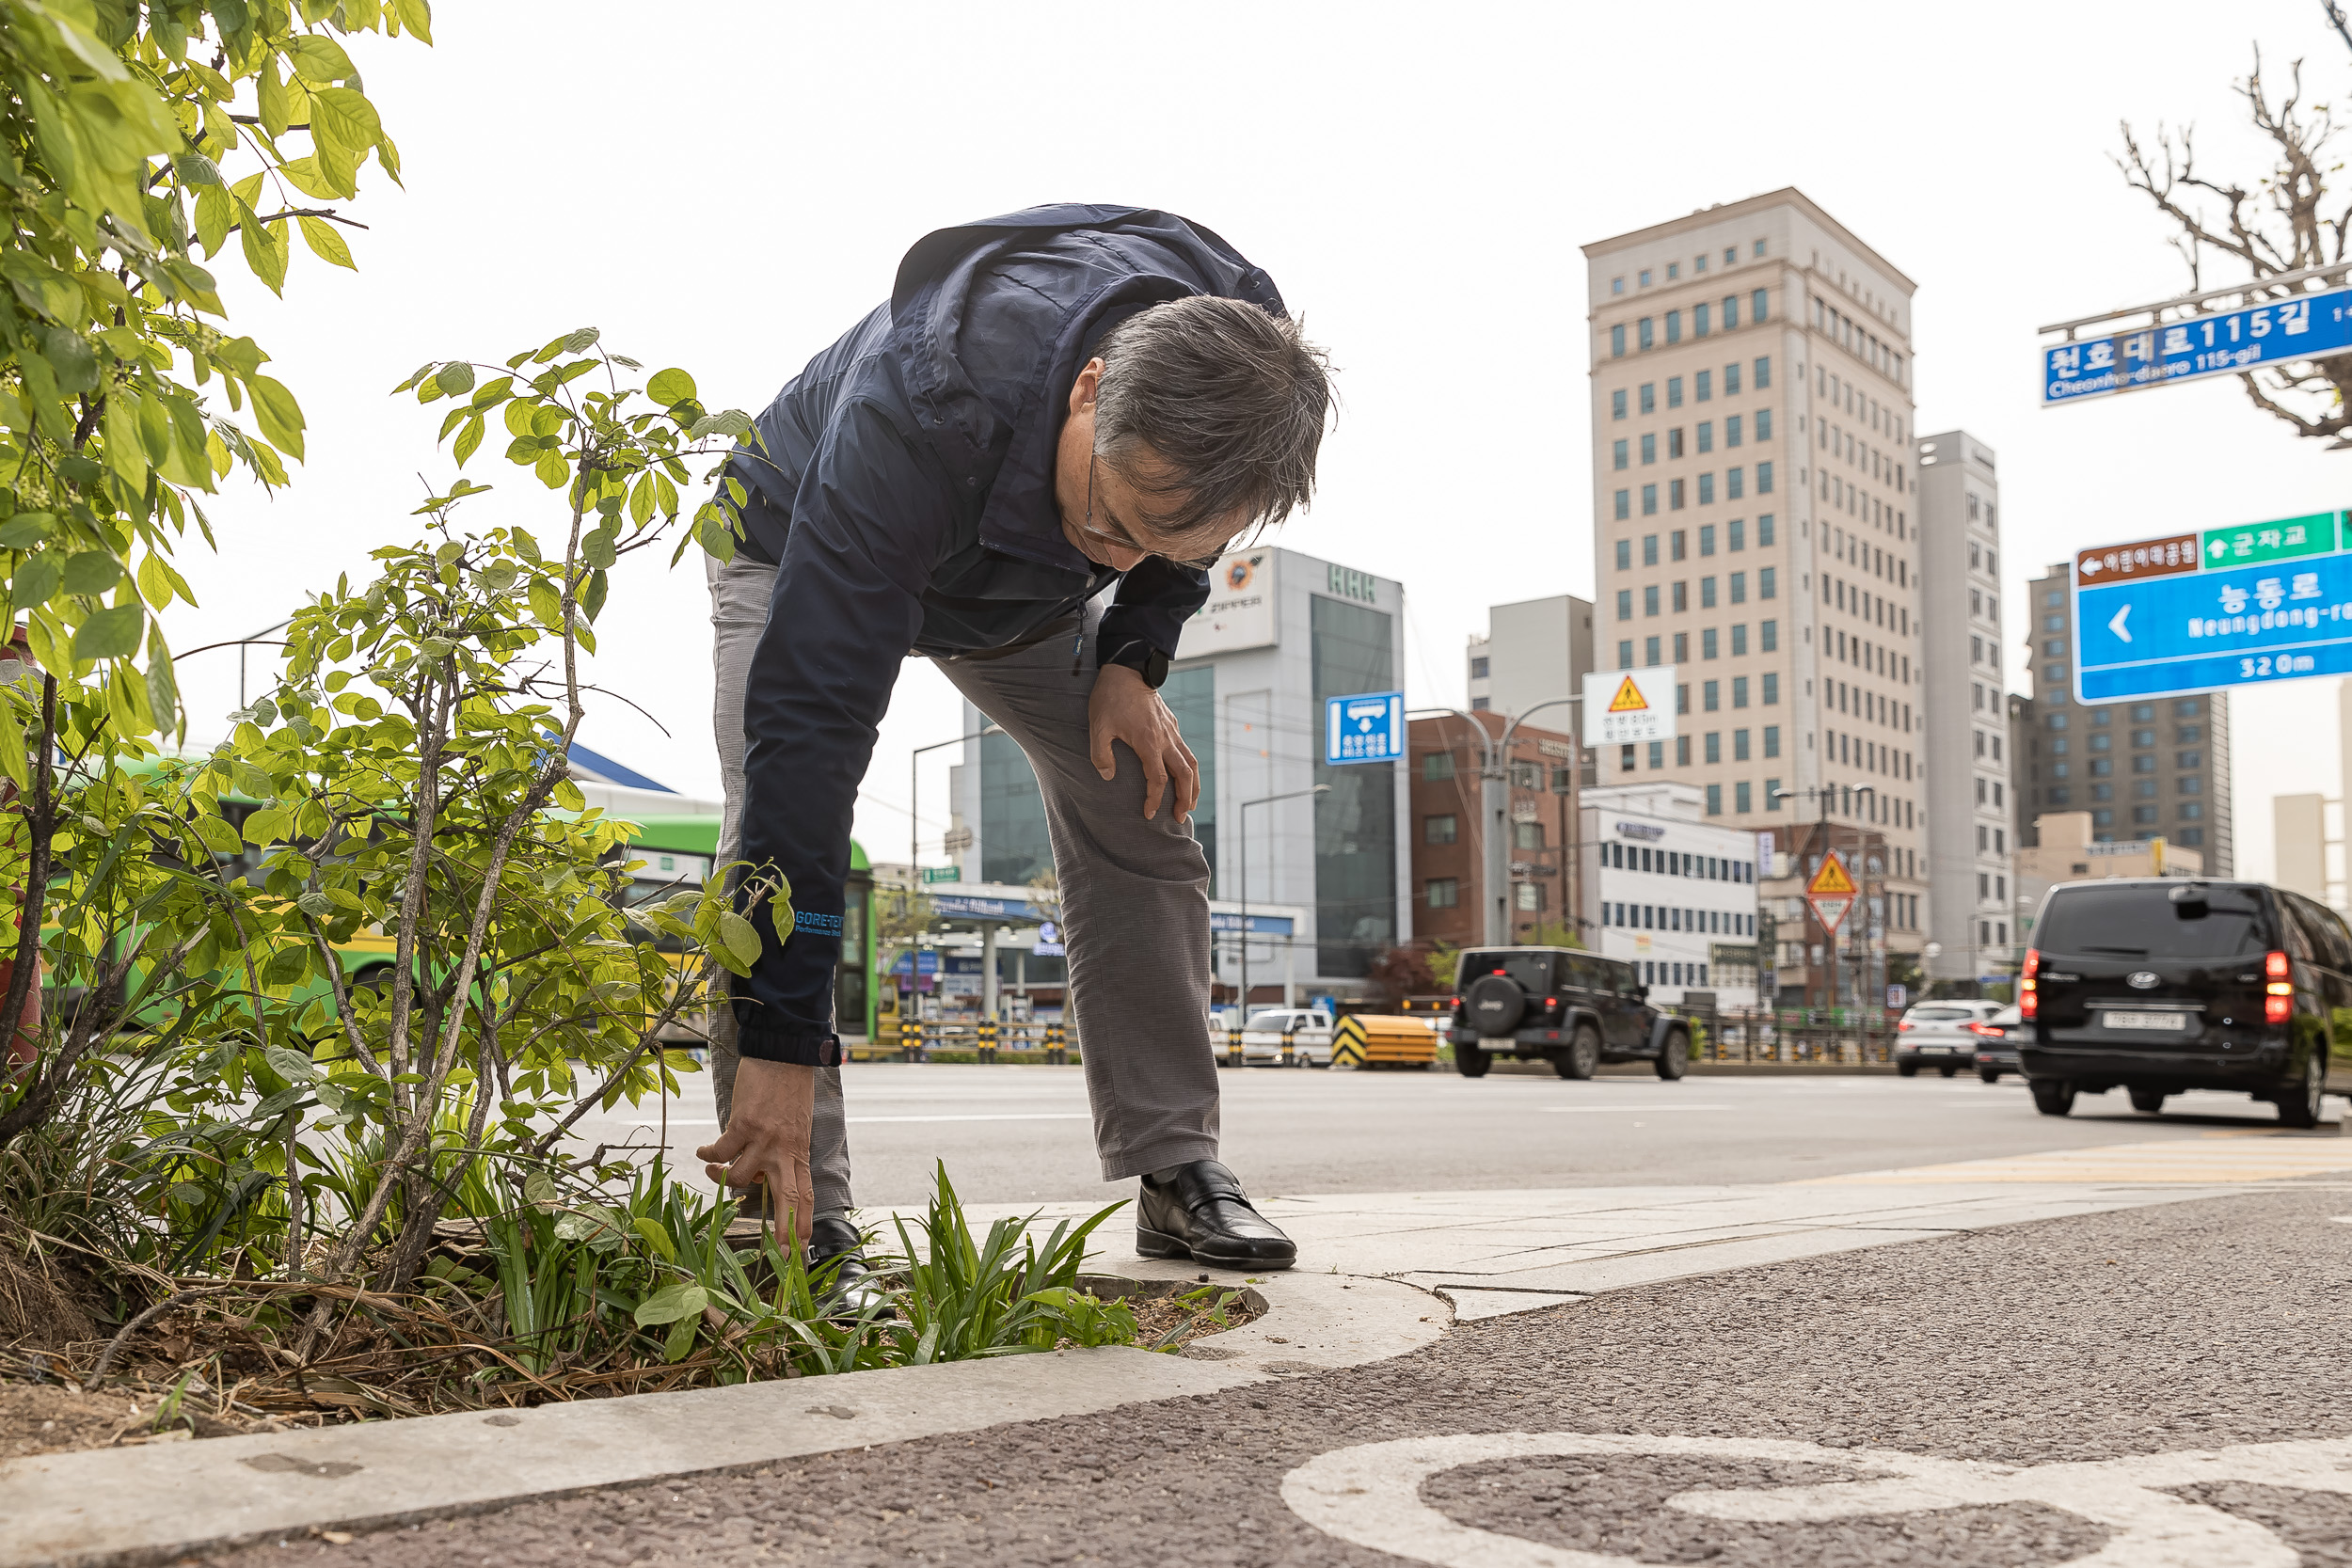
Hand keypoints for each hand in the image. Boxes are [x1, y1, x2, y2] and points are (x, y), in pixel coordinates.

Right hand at [695, 1058, 815, 1243]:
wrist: (783, 1055)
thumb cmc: (789, 1090)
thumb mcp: (794, 1127)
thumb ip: (781, 1154)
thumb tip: (759, 1175)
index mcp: (799, 1152)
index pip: (805, 1194)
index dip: (803, 1222)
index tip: (802, 1248)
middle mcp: (785, 1151)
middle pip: (787, 1198)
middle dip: (784, 1229)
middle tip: (781, 1253)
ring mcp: (764, 1140)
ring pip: (738, 1178)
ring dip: (720, 1177)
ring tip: (712, 1168)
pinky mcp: (743, 1126)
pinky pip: (719, 1151)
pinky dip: (708, 1153)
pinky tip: (703, 1150)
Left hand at [1089, 662, 1198, 820]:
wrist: (1128, 670)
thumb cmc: (1110, 698)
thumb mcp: (1098, 727)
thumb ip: (1101, 755)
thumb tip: (1109, 776)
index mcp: (1149, 742)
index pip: (1158, 779)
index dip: (1155, 799)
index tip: (1149, 814)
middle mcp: (1166, 739)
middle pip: (1185, 775)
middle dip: (1186, 799)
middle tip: (1180, 817)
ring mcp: (1172, 732)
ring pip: (1191, 763)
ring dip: (1193, 786)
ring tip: (1190, 804)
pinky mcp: (1172, 726)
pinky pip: (1186, 752)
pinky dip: (1189, 770)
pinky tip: (1183, 778)